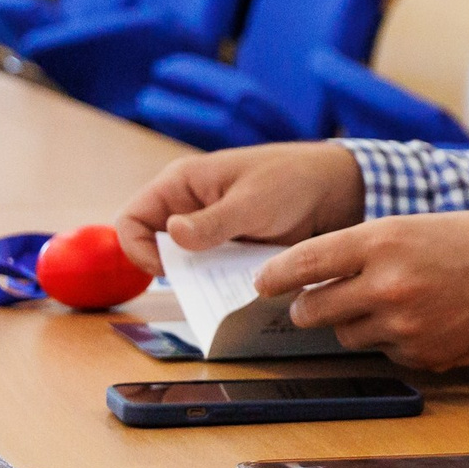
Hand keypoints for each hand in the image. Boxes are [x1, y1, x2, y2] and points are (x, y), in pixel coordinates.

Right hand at [112, 141, 365, 274]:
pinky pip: (211, 270)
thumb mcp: (252, 201)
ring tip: (226, 286)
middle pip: (154, 247)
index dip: (138, 249)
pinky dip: (220, 282)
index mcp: (180, 184)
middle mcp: (188, 207)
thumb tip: (172, 236)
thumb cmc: (293, 180)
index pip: (131, 220)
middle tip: (203, 283)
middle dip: (172, 269)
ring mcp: (208, 229)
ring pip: (183, 263)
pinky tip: (241, 287)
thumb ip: (213, 222)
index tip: (167, 270)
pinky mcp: (229, 247)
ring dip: (199, 279)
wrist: (338, 187)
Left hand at [253, 213, 468, 371]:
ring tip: (389, 306)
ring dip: (355, 324)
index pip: (305, 263)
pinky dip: (394, 341)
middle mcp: (387, 284)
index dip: (276, 276)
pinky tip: (423, 321)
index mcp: (384, 241)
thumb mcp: (425, 225)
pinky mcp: (422, 355)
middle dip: (309, 308)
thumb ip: (375, 245)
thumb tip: (328, 267)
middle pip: (314, 309)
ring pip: (347, 335)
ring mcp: (403, 325)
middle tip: (317, 303)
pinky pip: (386, 352)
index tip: (262, 283)